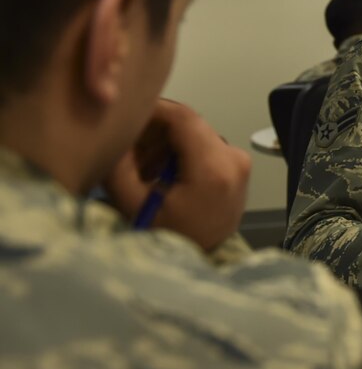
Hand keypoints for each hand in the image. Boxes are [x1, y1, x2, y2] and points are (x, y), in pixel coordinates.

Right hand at [105, 99, 250, 250]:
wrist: (202, 258)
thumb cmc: (168, 236)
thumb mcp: (132, 203)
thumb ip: (119, 163)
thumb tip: (115, 130)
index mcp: (213, 169)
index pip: (183, 117)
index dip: (152, 109)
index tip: (127, 113)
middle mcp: (234, 159)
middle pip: (189, 124)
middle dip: (154, 131)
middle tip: (128, 148)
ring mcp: (239, 161)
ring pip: (194, 132)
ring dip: (165, 142)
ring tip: (143, 166)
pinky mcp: (238, 165)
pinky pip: (204, 144)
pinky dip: (180, 150)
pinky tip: (162, 171)